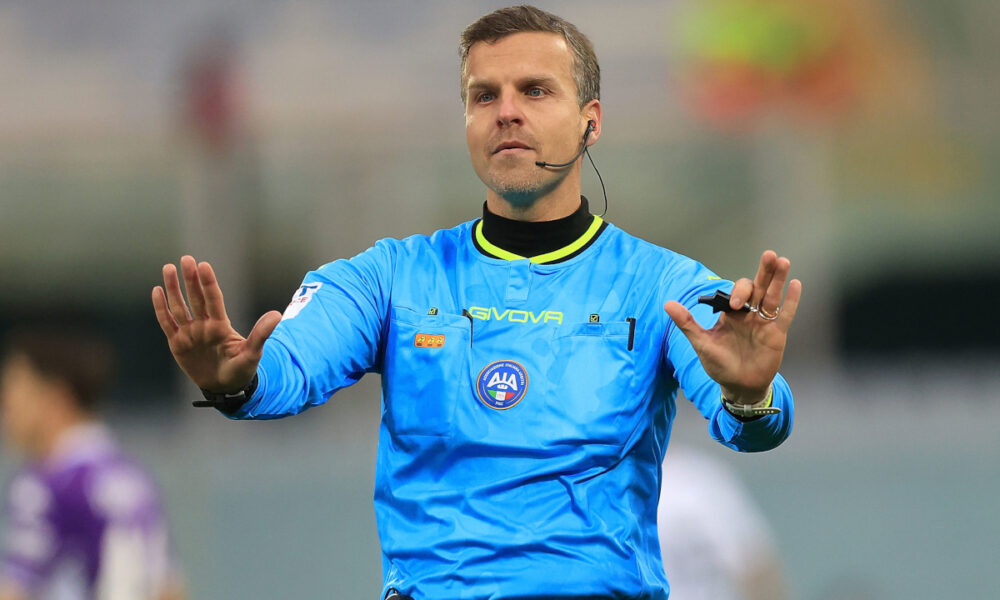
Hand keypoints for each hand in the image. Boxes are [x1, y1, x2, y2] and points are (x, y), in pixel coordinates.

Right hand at [152, 255, 281, 392]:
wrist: (225, 387)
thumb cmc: (241, 369)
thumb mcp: (252, 353)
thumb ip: (261, 334)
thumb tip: (277, 315)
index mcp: (221, 325)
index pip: (214, 300)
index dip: (208, 283)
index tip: (204, 266)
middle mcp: (204, 325)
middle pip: (196, 298)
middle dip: (190, 280)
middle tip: (186, 259)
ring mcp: (190, 333)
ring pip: (179, 306)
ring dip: (173, 288)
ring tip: (168, 268)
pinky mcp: (177, 343)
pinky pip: (167, 323)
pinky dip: (161, 308)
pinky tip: (157, 291)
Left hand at [664, 250, 801, 404]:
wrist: (738, 386)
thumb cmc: (720, 364)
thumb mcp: (701, 343)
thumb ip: (687, 323)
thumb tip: (667, 304)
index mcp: (731, 314)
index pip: (737, 293)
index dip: (738, 293)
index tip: (735, 305)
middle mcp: (749, 314)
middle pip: (758, 287)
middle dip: (764, 271)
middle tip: (769, 255)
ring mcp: (764, 322)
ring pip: (772, 296)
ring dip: (778, 280)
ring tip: (783, 261)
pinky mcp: (777, 334)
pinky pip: (785, 315)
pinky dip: (791, 301)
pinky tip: (796, 284)